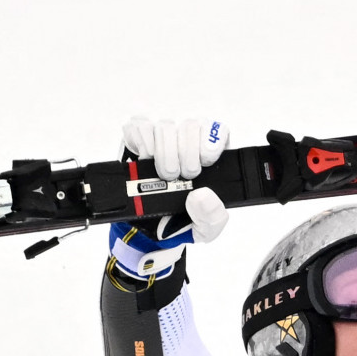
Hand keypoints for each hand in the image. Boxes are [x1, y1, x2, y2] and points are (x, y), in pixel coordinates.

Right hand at [110, 118, 231, 279]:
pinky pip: (140, 125)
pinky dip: (143, 142)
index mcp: (210, 158)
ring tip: (165, 175)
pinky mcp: (138, 137)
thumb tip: (201, 196)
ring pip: (166, 126)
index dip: (211, 142)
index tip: (204, 163)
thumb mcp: (206, 228)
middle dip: (185, 153)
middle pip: (191, 125)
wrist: (149, 230)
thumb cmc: (182, 221)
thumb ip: (212, 216)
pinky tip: (145, 159)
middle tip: (180, 176)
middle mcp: (188, 142)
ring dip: (165, 152)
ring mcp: (163, 138)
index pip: (218, 131)